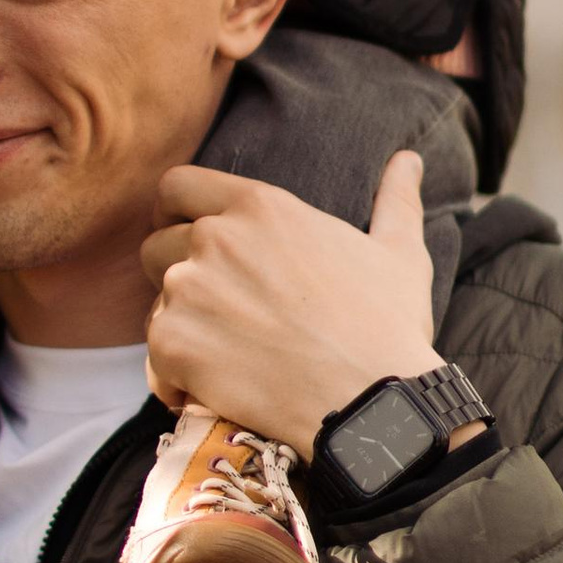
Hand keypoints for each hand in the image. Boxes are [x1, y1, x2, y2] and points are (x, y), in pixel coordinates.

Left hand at [143, 149, 439, 455]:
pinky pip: (154, 359)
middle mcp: (214, 238)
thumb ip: (394, 200)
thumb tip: (408, 160)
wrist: (371, 401)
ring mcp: (188, 290)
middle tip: (217, 310)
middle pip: (157, 246)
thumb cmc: (388, 327)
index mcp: (259, 206)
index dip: (174, 212)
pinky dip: (176, 380)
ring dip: (181, 328)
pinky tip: (216, 393)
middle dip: (177, 274)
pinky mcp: (173, 344)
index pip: (177, 187)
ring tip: (225, 356)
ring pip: (157, 304)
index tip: (185, 236)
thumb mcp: (399, 253)